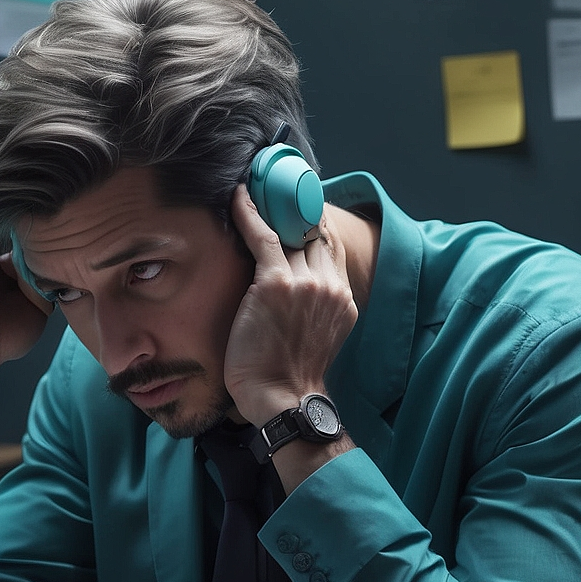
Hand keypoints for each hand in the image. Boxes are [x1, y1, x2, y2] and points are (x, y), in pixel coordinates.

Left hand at [222, 185, 357, 428]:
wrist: (283, 397)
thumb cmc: (289, 375)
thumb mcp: (317, 337)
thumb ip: (315, 308)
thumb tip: (296, 292)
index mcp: (342, 299)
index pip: (331, 247)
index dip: (314, 221)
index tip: (298, 204)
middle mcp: (329, 285)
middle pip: (315, 230)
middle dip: (296, 205)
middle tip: (274, 184)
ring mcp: (306, 283)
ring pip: (291, 229)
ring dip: (273, 204)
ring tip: (256, 184)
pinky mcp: (276, 284)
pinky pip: (264, 236)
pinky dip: (249, 213)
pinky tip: (238, 197)